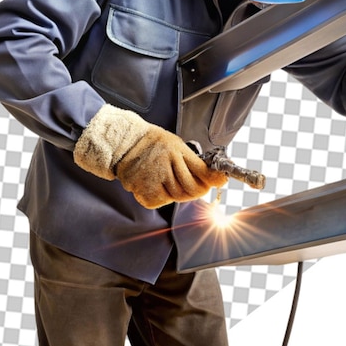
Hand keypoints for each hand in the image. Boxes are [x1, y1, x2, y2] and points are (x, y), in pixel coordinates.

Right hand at [74, 105, 227, 208]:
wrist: (125, 145)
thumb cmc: (152, 144)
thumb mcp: (176, 145)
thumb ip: (194, 162)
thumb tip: (217, 177)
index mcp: (176, 151)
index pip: (202, 171)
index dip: (214, 179)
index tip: (221, 180)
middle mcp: (166, 165)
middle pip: (192, 189)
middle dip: (198, 189)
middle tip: (197, 185)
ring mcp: (155, 181)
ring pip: (179, 197)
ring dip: (180, 192)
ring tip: (170, 179)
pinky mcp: (146, 194)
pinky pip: (164, 201)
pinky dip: (164, 197)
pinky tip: (157, 184)